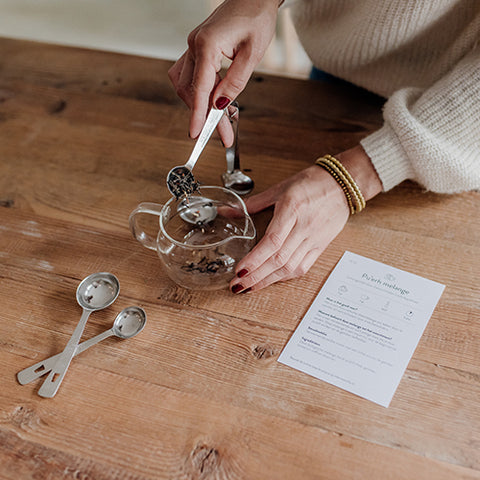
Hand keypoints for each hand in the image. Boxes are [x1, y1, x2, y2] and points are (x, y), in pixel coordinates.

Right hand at [168, 0, 278, 146]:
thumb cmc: (256, 17)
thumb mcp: (252, 54)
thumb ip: (235, 82)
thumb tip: (220, 105)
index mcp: (207, 45)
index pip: (199, 88)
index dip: (198, 114)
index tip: (197, 134)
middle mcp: (194, 45)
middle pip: (192, 90)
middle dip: (206, 116)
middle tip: (223, 134)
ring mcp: (192, 46)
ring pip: (186, 85)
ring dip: (200, 105)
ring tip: (221, 120)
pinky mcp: (196, 48)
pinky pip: (189, 76)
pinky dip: (198, 92)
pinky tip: (211, 101)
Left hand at [229, 146, 382, 292]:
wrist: (343, 184)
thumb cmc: (312, 183)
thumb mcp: (280, 188)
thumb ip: (252, 203)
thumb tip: (227, 210)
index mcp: (292, 210)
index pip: (272, 241)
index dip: (255, 259)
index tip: (239, 271)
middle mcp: (304, 227)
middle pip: (278, 260)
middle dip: (256, 276)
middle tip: (238, 285)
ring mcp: (314, 239)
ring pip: (290, 267)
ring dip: (268, 280)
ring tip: (250, 287)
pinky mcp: (320, 247)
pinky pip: (303, 267)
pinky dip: (286, 277)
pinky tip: (272, 280)